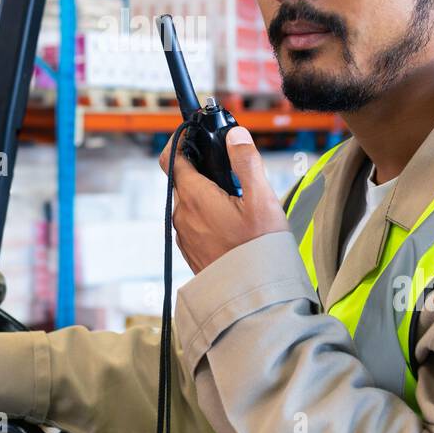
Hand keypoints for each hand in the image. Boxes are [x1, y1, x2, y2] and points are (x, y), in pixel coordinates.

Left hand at [158, 125, 289, 272]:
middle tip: (234, 174)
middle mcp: (182, 215)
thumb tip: (235, 135)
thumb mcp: (262, 200)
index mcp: (194, 197)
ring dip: (208, 195)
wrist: (254, 298)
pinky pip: (195, 223)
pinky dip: (209, 216)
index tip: (195, 135)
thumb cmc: (259, 251)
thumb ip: (246, 162)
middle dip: (206, 170)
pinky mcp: (191, 251)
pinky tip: (234, 227)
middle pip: (184, 179)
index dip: (180, 141)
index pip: (171, 158)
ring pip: (190, 202)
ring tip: (239, 204)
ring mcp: (184, 235)